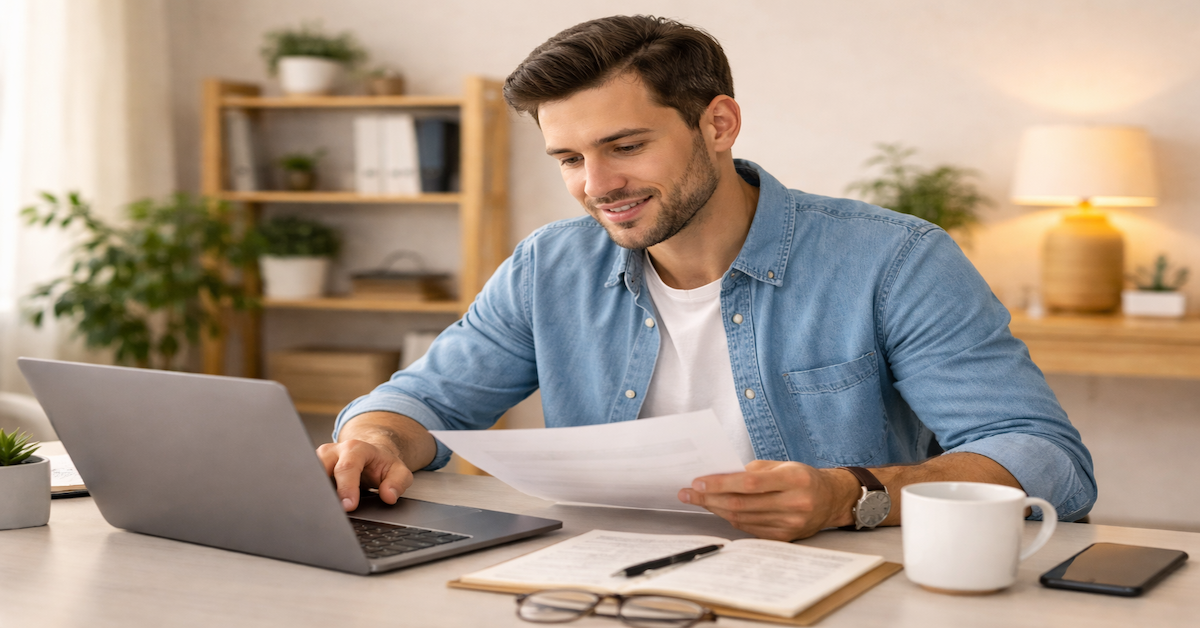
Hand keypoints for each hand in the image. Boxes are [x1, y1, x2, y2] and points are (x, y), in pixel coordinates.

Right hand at [316, 439, 414, 511]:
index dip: (346, 488)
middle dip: (324, 490)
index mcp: (356, 448)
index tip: (349, 506)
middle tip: (329, 510)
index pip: (347, 467)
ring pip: (309, 474)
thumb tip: (388, 496)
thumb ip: (398, 483)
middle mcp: (334, 451)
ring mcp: (320, 458)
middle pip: (321, 468)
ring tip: (320, 509)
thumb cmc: (382, 465)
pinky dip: (310, 493)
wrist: (371, 456)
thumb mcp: (399, 471)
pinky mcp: (312, 468)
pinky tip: (314, 506)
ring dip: (313, 492)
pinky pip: (306, 481)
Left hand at [677, 460, 854, 540]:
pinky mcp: (785, 537)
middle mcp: (794, 504)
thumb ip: (753, 470)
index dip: (721, 483)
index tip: (698, 482)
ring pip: (743, 519)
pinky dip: (732, 519)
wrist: (831, 500)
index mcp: (794, 480)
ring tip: (700, 500)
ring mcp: (790, 524)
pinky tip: (720, 509)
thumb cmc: (803, 478)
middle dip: (710, 498)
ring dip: (717, 509)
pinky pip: (750, 529)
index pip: (749, 483)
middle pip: (742, 504)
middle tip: (688, 493)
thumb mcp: (783, 465)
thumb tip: (719, 476)